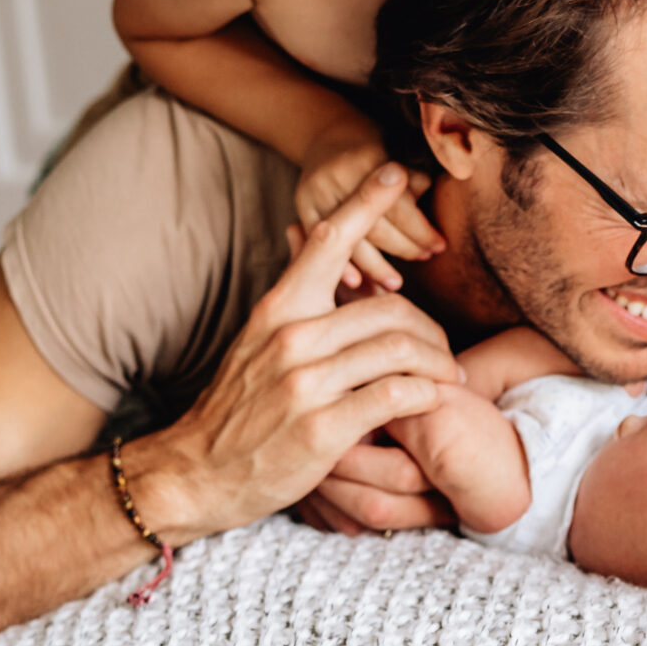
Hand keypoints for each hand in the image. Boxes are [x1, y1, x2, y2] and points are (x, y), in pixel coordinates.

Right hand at [135, 163, 458, 539]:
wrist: (196, 473)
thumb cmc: (238, 408)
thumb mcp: (258, 342)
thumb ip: (296, 302)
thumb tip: (317, 247)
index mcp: (278, 309)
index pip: (327, 241)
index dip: (366, 202)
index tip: (396, 172)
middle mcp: (291, 337)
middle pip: (391, 307)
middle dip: (431, 330)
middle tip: (447, 354)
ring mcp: (305, 383)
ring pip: (400, 350)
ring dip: (438, 365)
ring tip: (450, 380)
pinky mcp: (322, 428)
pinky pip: (396, 396)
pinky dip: (426, 397)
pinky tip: (432, 402)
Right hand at [295, 117, 443, 291]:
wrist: (326, 133)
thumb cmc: (372, 146)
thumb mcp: (395, 151)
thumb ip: (411, 180)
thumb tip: (428, 208)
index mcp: (366, 161)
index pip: (398, 206)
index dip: (420, 229)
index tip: (439, 245)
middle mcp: (337, 178)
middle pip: (374, 226)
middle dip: (404, 248)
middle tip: (425, 259)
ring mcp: (315, 194)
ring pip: (348, 239)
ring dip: (375, 267)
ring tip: (396, 284)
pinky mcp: (302, 207)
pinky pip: (321, 243)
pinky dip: (340, 264)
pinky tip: (358, 285)